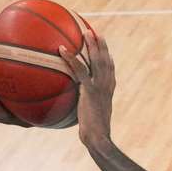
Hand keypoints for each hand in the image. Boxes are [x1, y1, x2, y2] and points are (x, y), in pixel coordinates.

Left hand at [58, 29, 114, 146]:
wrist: (98, 138)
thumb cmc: (94, 134)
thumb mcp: (90, 118)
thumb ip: (85, 108)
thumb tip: (77, 110)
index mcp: (108, 91)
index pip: (110, 70)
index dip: (107, 57)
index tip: (103, 47)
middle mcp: (107, 86)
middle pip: (105, 60)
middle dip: (101, 45)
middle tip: (94, 32)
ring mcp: (100, 87)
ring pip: (96, 60)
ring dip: (91, 44)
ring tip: (85, 32)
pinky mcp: (90, 91)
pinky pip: (79, 70)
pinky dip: (70, 58)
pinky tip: (62, 49)